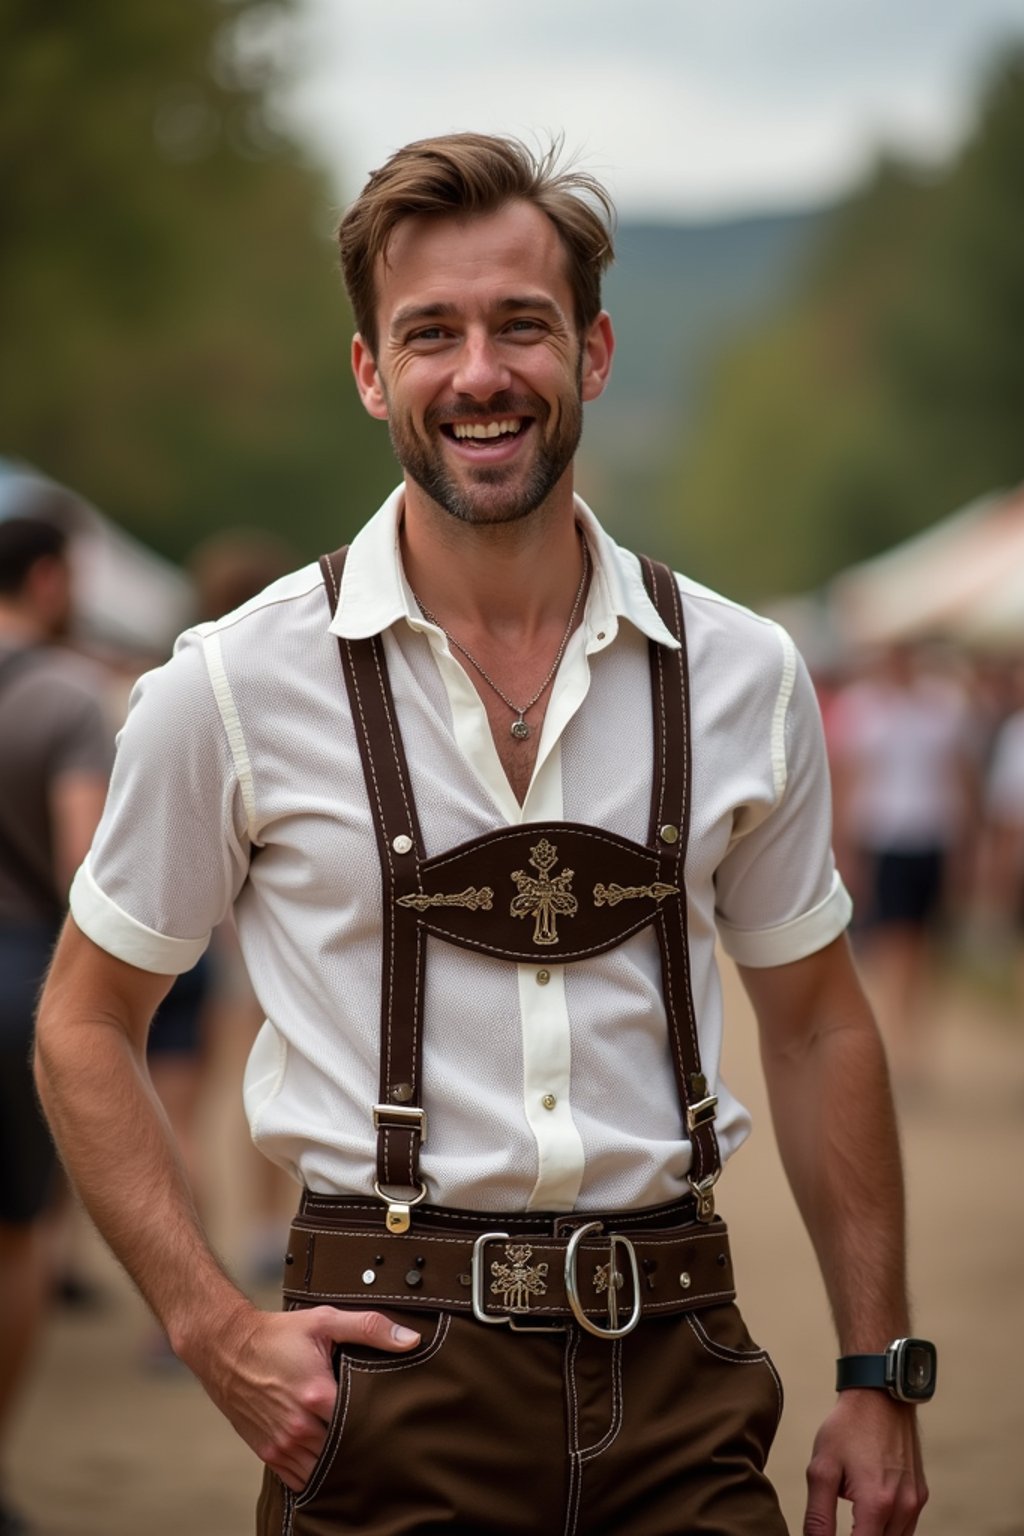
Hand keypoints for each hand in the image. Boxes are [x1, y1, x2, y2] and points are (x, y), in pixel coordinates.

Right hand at [183, 1302, 420, 1490]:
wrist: (227, 1349)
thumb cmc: (278, 1334)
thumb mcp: (325, 1321)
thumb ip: (370, 1328)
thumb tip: (411, 1340)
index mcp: (317, 1395)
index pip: (362, 1423)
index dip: (380, 1421)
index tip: (391, 1416)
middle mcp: (299, 1426)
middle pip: (345, 1450)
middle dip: (362, 1445)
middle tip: (380, 1436)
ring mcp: (282, 1444)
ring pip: (324, 1470)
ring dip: (340, 1462)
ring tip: (357, 1449)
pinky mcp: (268, 1453)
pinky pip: (300, 1479)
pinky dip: (316, 1473)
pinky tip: (329, 1460)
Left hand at [804, 1391, 927, 1535]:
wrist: (879, 1395)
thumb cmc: (848, 1427)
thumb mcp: (822, 1468)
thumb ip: (818, 1516)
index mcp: (877, 1504)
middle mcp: (903, 1508)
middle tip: (838, 1528)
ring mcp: (915, 1502)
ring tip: (853, 1523)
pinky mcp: (921, 1495)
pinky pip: (906, 1529)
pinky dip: (888, 1531)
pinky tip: (870, 1517)